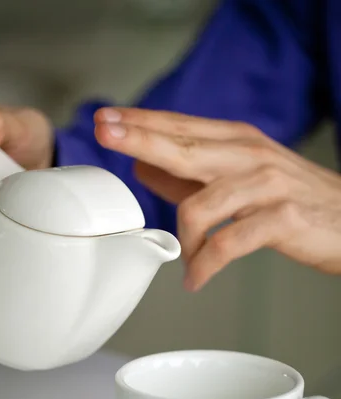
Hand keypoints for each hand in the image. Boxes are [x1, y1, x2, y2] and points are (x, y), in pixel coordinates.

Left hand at [94, 107, 340, 290]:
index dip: (143, 123)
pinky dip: (204, 264)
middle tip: (104, 134)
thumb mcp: (241, 178)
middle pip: (185, 147)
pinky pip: (228, 243)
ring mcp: (267, 186)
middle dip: (141, 139)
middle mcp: (251, 157)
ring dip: (182, 238)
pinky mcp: (281, 218)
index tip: (106, 120)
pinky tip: (195, 278)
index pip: (182, 127)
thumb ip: (191, 176)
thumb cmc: (295, 200)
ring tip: (184, 260)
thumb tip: (144, 167)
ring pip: (201, 204)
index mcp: (239, 143)